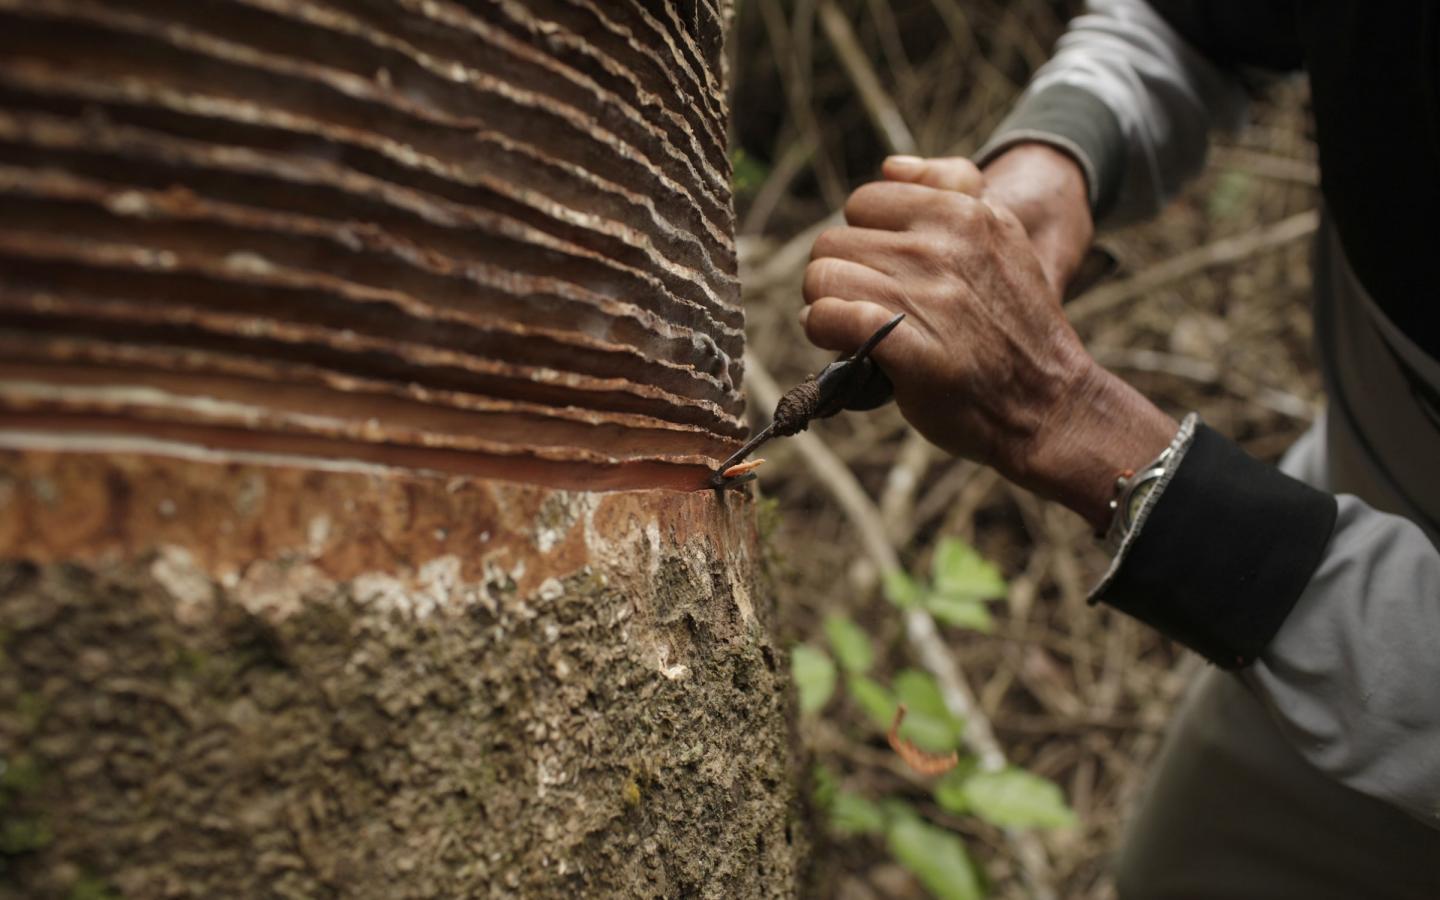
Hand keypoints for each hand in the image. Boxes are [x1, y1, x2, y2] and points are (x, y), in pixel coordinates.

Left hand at [802, 160, 1174, 528]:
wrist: (1049, 404)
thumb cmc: (1014, 327)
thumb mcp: (1002, 238)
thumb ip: (952, 189)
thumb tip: (891, 165)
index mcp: (964, 213)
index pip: (864, 202)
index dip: (861, 242)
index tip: (878, 275)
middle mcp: (943, 246)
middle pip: (832, 240)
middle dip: (837, 277)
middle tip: (862, 308)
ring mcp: (925, 296)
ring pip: (821, 277)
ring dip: (825, 306)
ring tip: (853, 329)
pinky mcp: (906, 346)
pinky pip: (828, 316)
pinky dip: (823, 331)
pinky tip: (843, 344)